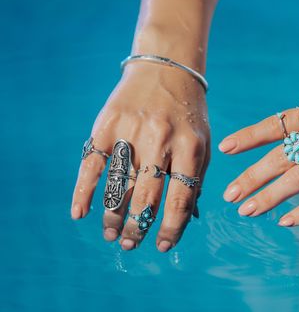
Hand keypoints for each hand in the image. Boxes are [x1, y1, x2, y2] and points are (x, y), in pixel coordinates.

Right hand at [71, 63, 209, 251]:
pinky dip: (83, 190)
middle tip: (131, 244)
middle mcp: (161, 140)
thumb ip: (197, 178)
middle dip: (138, 228)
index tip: (163, 246)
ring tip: (111, 234)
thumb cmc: (188, 113)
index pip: (181, 198)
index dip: (171, 228)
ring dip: (112, 215)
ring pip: (119, 184)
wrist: (166, 67)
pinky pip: (92, 163)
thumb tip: (188, 218)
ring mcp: (132, 131)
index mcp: (190, 147)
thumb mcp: (203, 142)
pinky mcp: (107, 124)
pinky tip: (80, 212)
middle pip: (147, 196)